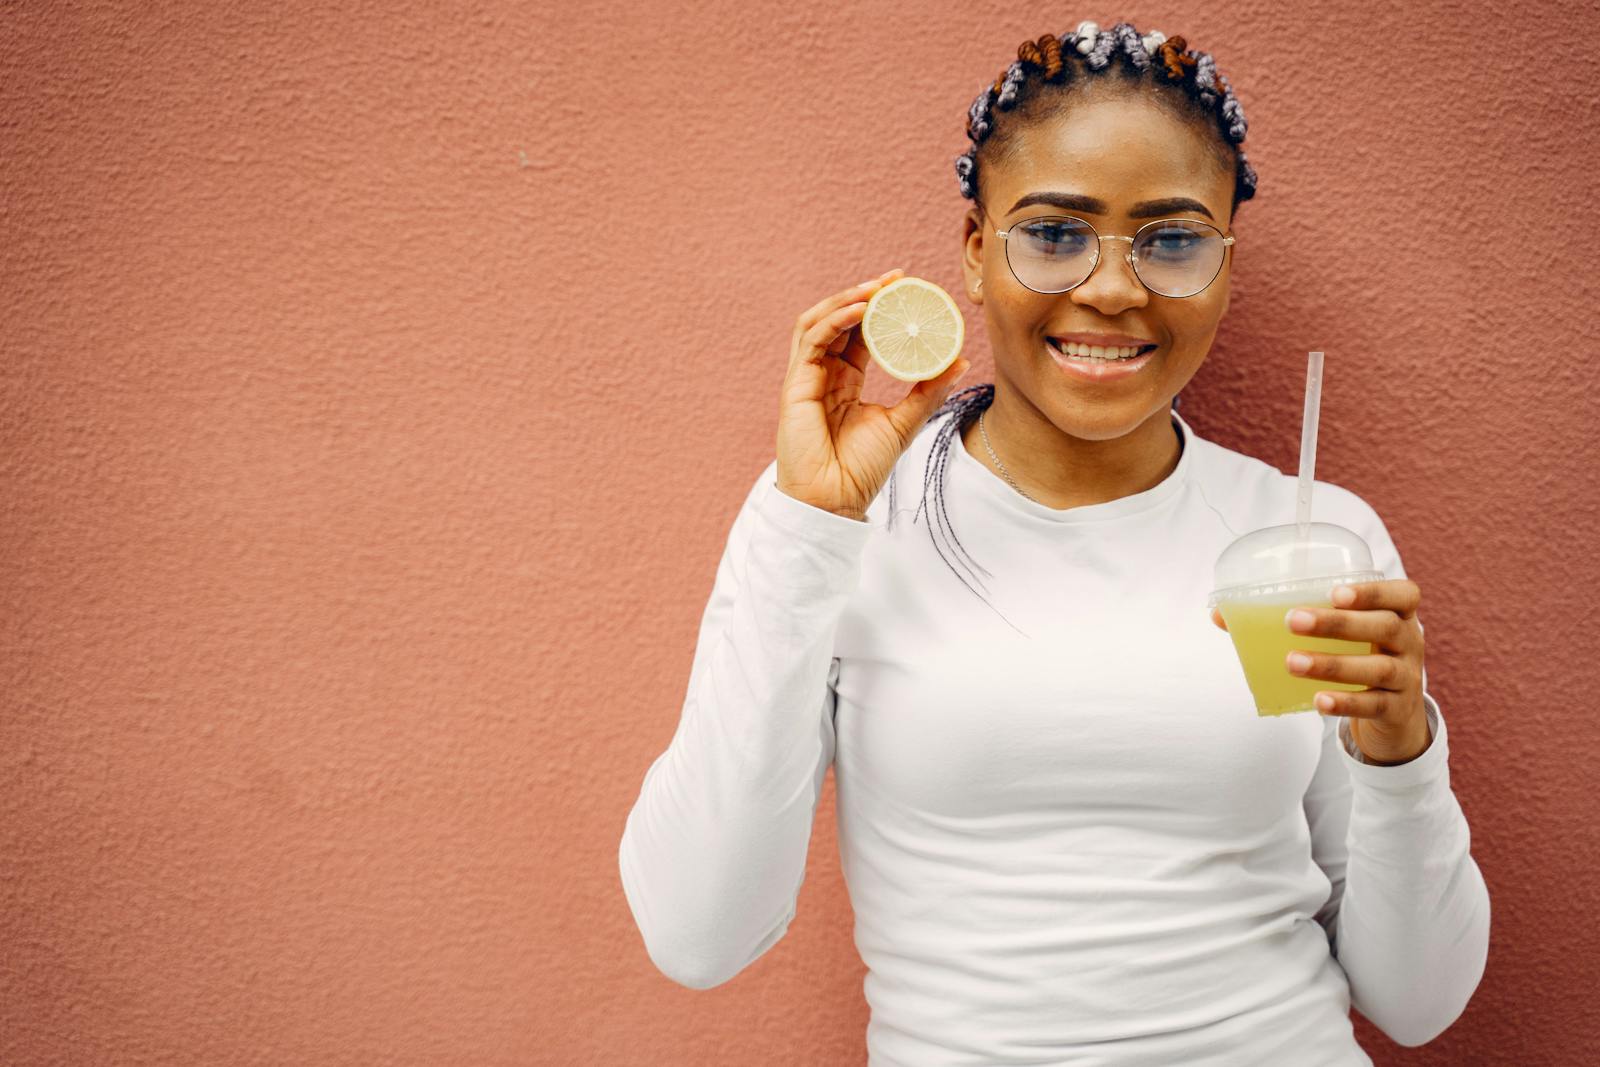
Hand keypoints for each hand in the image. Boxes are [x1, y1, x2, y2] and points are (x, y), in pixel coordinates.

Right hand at [776, 269, 972, 520]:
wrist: (835, 501)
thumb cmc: (861, 469)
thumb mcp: (904, 423)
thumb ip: (928, 391)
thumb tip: (961, 360)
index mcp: (845, 381)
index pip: (859, 333)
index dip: (879, 308)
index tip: (906, 288)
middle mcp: (823, 374)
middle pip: (838, 321)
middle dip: (865, 294)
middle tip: (896, 279)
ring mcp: (806, 378)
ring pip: (819, 322)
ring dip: (846, 300)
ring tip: (877, 288)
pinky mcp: (795, 385)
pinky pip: (812, 340)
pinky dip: (834, 319)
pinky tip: (860, 309)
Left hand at [1210, 580, 1431, 764]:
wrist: (1394, 714)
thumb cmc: (1357, 657)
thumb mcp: (1340, 637)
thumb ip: (1291, 620)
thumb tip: (1221, 615)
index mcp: (1397, 615)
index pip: (1404, 594)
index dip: (1373, 591)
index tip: (1336, 591)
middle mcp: (1409, 643)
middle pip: (1385, 627)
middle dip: (1338, 623)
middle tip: (1292, 621)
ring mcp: (1407, 677)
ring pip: (1379, 667)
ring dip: (1333, 664)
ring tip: (1292, 662)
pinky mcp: (1397, 710)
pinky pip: (1374, 705)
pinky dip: (1346, 702)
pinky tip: (1318, 701)